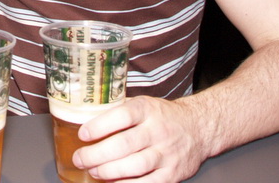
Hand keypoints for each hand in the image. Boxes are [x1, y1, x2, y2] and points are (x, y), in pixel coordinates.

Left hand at [74, 96, 206, 182]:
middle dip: (98, 154)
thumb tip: (85, 119)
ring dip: (110, 171)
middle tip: (80, 158)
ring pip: (136, 165)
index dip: (100, 126)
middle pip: (125, 144)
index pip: (122, 115)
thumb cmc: (161, 116)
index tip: (83, 134)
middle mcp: (158, 130)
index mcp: (147, 109)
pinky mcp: (173, 173)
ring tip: (94, 171)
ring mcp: (167, 153)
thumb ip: (118, 111)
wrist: (198, 128)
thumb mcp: (143, 104)